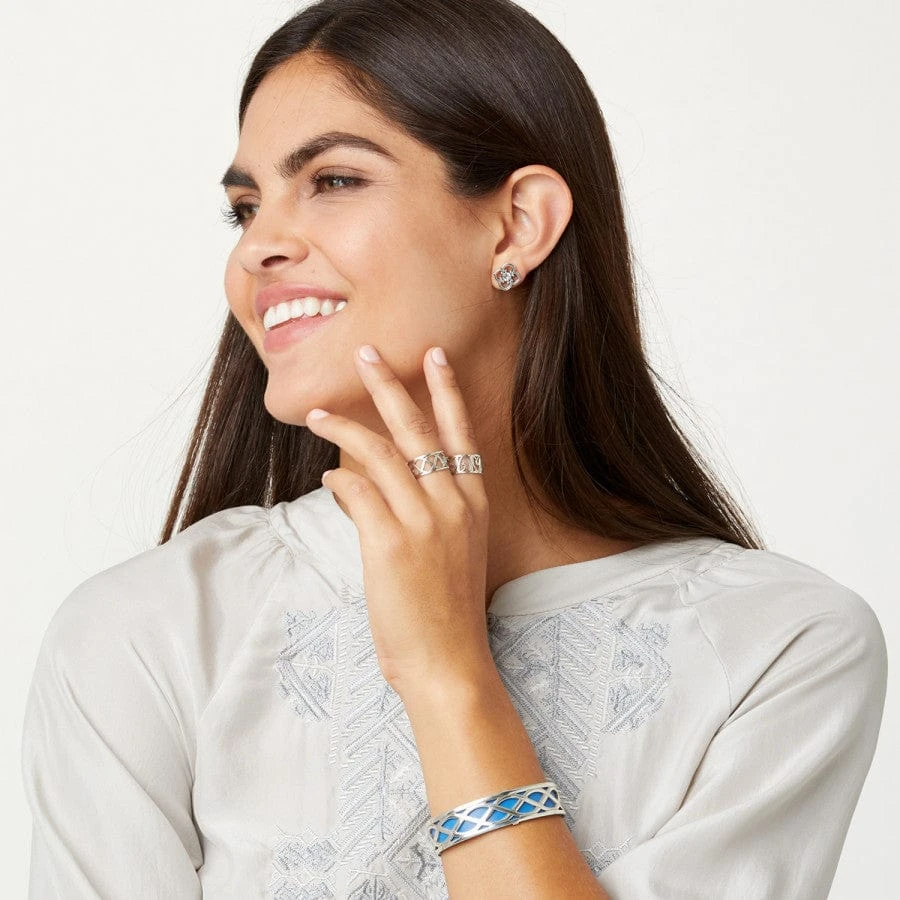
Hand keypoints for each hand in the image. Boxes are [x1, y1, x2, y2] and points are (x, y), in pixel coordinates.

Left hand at [304, 345, 493, 698]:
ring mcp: (424, 521)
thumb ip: (421, 511)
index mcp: (473, 503)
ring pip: (379, 453)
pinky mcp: (391, 542)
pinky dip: (338, 479)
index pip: (460, 433)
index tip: (433, 355)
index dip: (446, 390)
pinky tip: (328, 478)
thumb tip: (365, 482)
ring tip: (317, 415)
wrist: (449, 662)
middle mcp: (453, 503)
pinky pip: (356, 491)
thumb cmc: (447, 611)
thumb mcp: (450, 552)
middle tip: (366, 352)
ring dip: (343, 429)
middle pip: (417, 428)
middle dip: (389, 384)